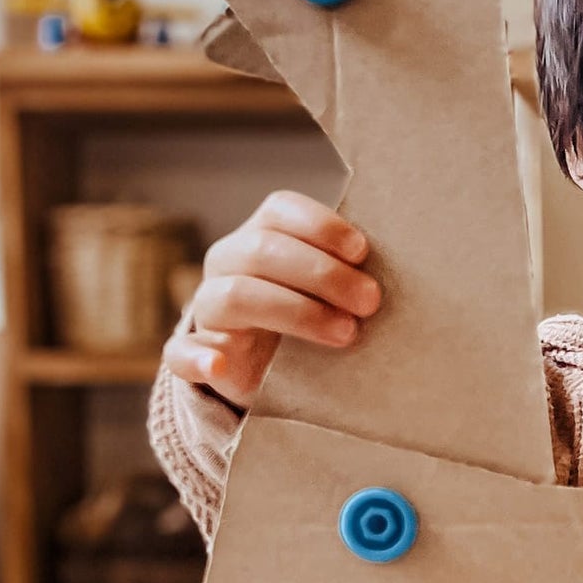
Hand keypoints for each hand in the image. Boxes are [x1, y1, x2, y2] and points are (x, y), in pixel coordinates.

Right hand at [162, 189, 380, 408]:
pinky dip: (196, 358)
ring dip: (294, 312)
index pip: (280, 210)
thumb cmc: (316, 316)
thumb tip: (402, 269)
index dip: (321, 226)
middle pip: (262, 251)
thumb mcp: (333, 291)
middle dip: (322, 274)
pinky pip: (180, 352)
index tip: (362, 252)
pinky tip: (217, 364)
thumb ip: (352, 272)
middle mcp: (229, 264)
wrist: (273, 372)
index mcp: (262, 236)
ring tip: (344, 333)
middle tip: (370, 302)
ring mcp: (208, 309)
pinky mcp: (195, 354)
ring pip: (234, 296)